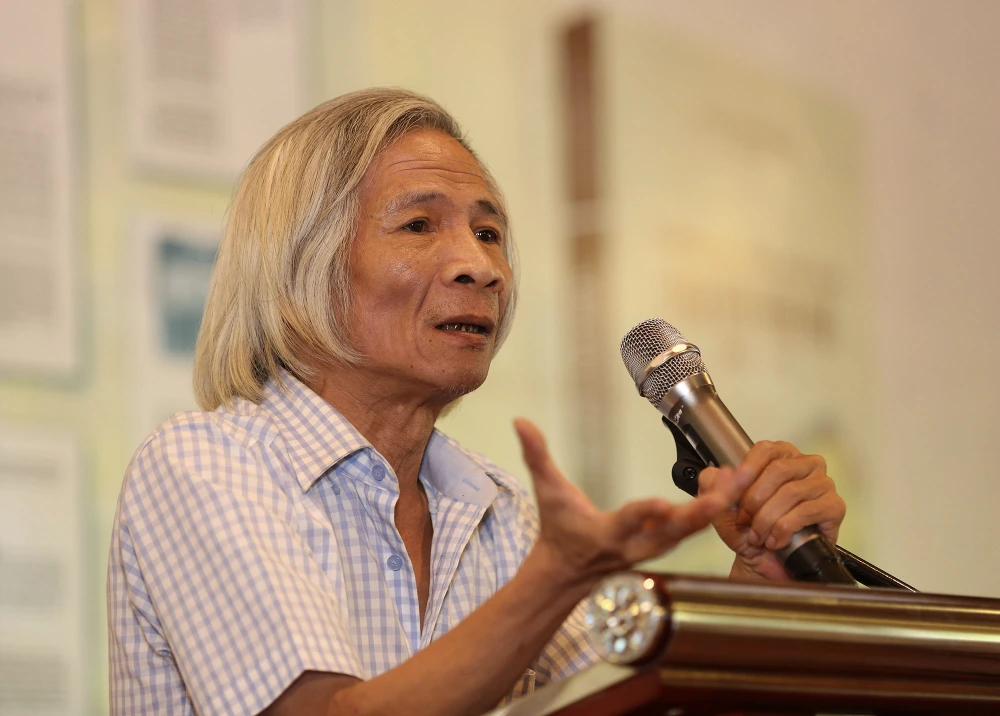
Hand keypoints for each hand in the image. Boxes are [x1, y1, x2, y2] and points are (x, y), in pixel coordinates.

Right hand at [514, 418, 752, 591]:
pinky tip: (731, 489)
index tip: (662, 505)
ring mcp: (652, 549)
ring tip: (740, 481)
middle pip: (673, 531)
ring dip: (716, 508)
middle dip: (702, 512)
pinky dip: (713, 511)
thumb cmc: (558, 530)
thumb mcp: (546, 492)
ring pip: (690, 531)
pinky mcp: (664, 546)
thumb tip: (520, 422)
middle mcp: (634, 545)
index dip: (644, 514)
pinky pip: (694, 530)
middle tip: (728, 490)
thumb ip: (536, 456)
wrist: (567, 573)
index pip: (627, 522)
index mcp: (605, 533)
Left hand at [699, 441, 846, 581]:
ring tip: (758, 535)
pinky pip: (808, 511)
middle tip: (745, 521)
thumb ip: (712, 482)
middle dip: (755, 501)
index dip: (747, 474)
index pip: (765, 451)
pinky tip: (776, 540)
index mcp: (779, 455)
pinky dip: (785, 528)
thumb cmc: (747, 529)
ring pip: (791, 492)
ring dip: (768, 519)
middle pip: (778, 471)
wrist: (762, 562)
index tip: (736, 497)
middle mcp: (805, 464)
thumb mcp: (720, 504)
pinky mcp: (834, 507)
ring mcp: (822, 484)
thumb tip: (724, 471)